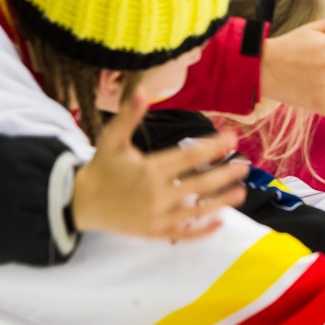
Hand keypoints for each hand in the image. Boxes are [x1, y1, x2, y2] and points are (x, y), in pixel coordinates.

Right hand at [73, 89, 248, 241]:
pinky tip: (220, 222)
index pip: (190, 157)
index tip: (232, 138)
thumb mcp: (111, 139)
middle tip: (244, 165)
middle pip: (200, 185)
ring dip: (221, 202)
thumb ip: (129, 115)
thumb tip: (143, 90)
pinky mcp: (155, 233)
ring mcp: (157, 216)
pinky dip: (203, 231)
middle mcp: (156, 194)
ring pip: (197, 210)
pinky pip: (184, 235)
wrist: (80, 202)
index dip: (214, 147)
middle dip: (225, 174)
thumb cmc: (101, 168)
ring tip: (241, 192)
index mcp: (150, 169)